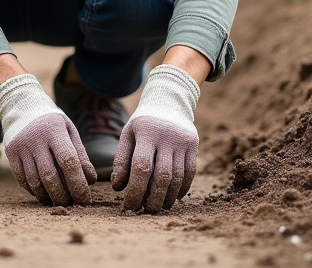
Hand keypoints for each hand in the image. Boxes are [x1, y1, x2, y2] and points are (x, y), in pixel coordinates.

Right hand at [0, 74, 96, 205]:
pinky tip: (44, 194)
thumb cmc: (52, 122)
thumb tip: (90, 180)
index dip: (78, 183)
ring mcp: (21, 146)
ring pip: (35, 181)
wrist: (21, 105)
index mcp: (54, 130)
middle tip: (73, 205)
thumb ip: (80, 154)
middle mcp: (35, 138)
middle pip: (50, 176)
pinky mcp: (10, 153)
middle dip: (63, 195)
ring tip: (59, 203)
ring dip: (48, 197)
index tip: (85, 198)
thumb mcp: (70, 131)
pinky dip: (34, 191)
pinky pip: (22, 179)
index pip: (68, 161)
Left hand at [111, 64, 199, 212]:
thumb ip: (121, 160)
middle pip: (162, 176)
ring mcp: (183, 140)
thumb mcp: (128, 135)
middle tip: (145, 211)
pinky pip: (190, 173)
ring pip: (178, 177)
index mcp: (147, 132)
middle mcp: (167, 136)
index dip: (135, 190)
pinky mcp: (194, 145)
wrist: (169, 101)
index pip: (142, 167)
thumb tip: (118, 187)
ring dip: (168, 197)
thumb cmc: (143, 123)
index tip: (129, 206)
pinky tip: (173, 197)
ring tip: (158, 207)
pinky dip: (182, 189)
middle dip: (153, 198)